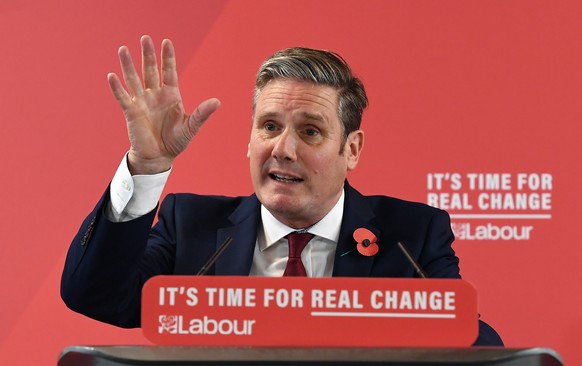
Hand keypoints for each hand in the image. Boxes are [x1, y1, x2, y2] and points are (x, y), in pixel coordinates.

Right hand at [108, 35, 219, 173]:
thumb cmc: (175, 142)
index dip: (167, 57)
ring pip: (133, 79)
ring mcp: (142, 102)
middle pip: (149, 70)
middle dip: (147, 55)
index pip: (168, 71)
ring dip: (128, 65)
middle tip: (145, 38)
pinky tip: (112, 75)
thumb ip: (202, 113)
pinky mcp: (131, 112)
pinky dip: (117, 87)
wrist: (159, 157)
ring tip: (123, 49)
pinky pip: (123, 97)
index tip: (166, 41)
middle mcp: (155, 95)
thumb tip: (217, 102)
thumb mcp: (191, 127)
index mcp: (170, 95)